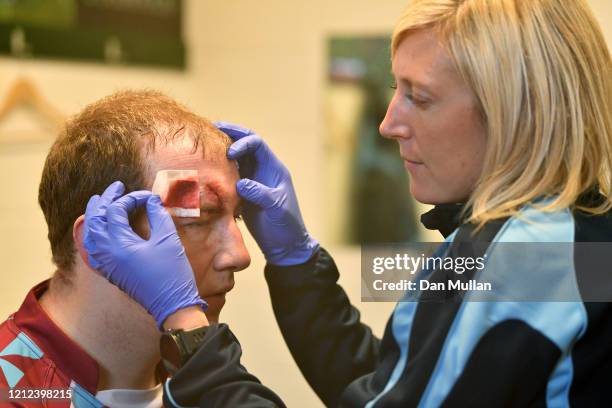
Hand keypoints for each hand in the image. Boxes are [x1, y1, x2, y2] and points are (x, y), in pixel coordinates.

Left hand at [83, 182, 206, 328]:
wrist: (172, 305)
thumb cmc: (172, 272)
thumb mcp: (168, 239)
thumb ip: (158, 215)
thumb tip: (151, 200)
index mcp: (119, 245)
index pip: (116, 211)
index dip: (132, 199)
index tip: (148, 196)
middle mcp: (106, 254)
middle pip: (96, 219)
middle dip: (105, 200)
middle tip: (117, 187)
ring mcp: (106, 264)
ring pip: (89, 234)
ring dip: (94, 215)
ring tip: (100, 202)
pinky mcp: (109, 272)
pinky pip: (92, 249)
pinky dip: (92, 234)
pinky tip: (99, 228)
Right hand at [216, 122, 318, 265]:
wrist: (284, 246)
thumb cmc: (286, 226)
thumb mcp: (276, 209)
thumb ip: (260, 194)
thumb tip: (240, 183)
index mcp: (274, 169)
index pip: (257, 144)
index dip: (243, 142)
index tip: (230, 153)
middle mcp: (262, 170)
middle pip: (245, 145)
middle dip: (229, 135)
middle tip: (209, 128)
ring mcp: (252, 180)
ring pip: (236, 159)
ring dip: (221, 151)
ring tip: (203, 145)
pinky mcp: (243, 192)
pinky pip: (230, 175)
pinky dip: (219, 169)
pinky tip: (204, 168)